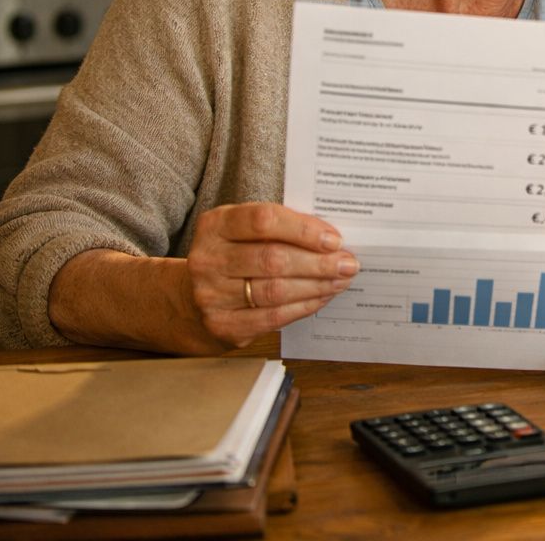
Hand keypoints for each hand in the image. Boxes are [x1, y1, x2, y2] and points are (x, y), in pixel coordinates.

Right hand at [184, 203, 356, 348]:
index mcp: (216, 225)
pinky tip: (322, 297)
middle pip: (273, 259)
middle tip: (348, 263)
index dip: (304, 230)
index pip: (264, 220)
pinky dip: (303, 306)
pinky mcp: (221, 324)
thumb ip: (283, 228)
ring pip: (275, 290)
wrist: (196, 294)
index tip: (335, 239)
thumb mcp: (248, 231)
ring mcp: (210, 294)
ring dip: (316, 285)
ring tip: (341, 280)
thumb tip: (333, 239)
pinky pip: (272, 316)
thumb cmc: (237, 253)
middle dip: (318, 262)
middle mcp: (208, 258)